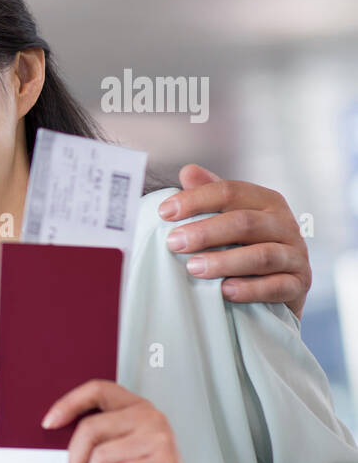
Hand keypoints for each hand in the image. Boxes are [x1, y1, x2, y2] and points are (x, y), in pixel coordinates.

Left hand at [43, 380, 226, 462]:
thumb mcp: (113, 452)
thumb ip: (94, 438)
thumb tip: (52, 430)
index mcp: (136, 406)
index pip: (98, 389)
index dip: (69, 403)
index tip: (48, 424)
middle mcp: (151, 417)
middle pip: (90, 428)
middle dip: (74, 459)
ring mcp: (161, 440)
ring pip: (101, 456)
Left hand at [159, 164, 309, 318]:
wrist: (279, 284)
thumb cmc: (246, 245)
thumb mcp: (228, 217)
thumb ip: (210, 194)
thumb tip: (189, 171)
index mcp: (265, 201)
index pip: (230, 192)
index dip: (196, 200)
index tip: (164, 213)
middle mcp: (285, 224)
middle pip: (244, 222)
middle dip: (205, 232)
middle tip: (174, 243)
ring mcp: (295, 255)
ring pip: (262, 255)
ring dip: (224, 262)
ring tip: (194, 268)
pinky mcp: (299, 284)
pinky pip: (277, 286)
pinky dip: (250, 289)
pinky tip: (225, 291)